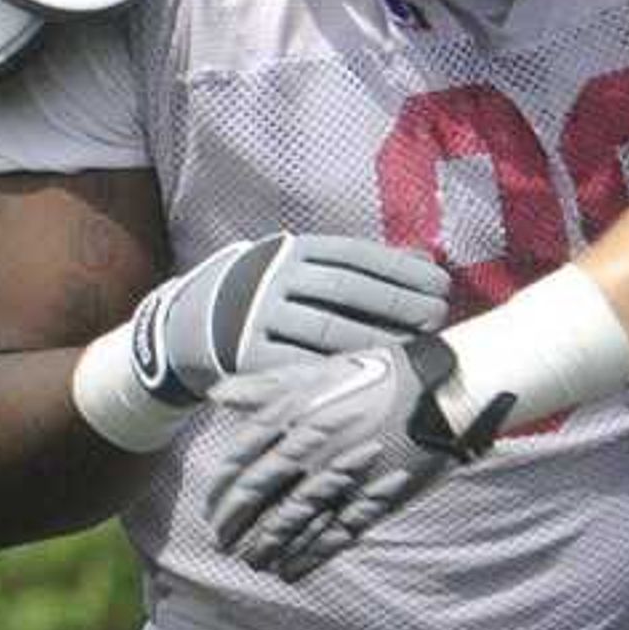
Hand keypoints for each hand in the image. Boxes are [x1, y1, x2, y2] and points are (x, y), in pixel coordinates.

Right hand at [128, 233, 451, 411]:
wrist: (187, 327)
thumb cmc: (269, 298)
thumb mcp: (304, 269)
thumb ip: (360, 266)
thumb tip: (426, 259)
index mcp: (292, 250)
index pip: (357, 256)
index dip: (402, 271)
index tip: (441, 285)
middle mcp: (273, 277)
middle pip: (348, 290)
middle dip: (399, 304)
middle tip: (437, 318)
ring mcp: (256, 315)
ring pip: (329, 330)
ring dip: (378, 341)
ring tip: (414, 350)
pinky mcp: (246, 355)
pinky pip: (301, 367)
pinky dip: (339, 374)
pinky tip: (373, 380)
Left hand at [203, 335, 508, 580]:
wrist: (440, 392)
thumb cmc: (378, 377)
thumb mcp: (319, 372)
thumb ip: (267, 387)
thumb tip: (217, 395)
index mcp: (297, 416)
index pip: (244, 462)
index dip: (223, 492)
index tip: (211, 511)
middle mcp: (315, 449)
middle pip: (264, 498)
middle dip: (238, 526)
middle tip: (223, 546)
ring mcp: (345, 477)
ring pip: (294, 522)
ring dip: (268, 548)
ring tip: (253, 563)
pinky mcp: (375, 497)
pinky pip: (334, 535)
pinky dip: (308, 557)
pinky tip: (291, 570)